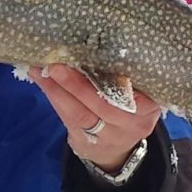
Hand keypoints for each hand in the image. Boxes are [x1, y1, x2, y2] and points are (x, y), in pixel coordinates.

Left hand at [30, 64, 161, 171]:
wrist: (116, 150)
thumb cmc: (127, 108)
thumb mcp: (137, 96)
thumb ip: (125, 76)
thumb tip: (93, 41)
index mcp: (149, 108)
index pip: (135, 97)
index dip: (115, 80)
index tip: (96, 60)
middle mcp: (132, 125)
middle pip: (104, 105)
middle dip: (78, 85)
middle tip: (57, 66)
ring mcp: (108, 136)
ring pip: (81, 114)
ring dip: (58, 91)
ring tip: (42, 71)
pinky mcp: (86, 142)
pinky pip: (68, 119)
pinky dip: (53, 98)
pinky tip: (42, 81)